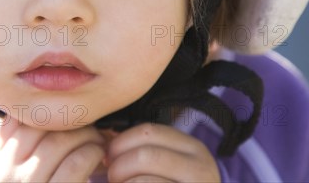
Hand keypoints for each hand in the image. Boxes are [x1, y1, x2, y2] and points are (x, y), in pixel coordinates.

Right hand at [0, 115, 105, 181]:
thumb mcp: (8, 178)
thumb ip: (13, 146)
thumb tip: (32, 111)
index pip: (19, 118)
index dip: (48, 110)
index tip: (68, 114)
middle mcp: (6, 174)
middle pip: (41, 125)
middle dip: (72, 120)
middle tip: (90, 125)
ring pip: (60, 140)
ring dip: (86, 135)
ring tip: (97, 141)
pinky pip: (74, 164)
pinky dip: (91, 153)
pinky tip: (98, 157)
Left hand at [105, 123, 219, 181]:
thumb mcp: (171, 165)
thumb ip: (147, 153)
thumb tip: (109, 148)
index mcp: (192, 148)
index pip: (148, 132)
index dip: (121, 142)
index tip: (109, 156)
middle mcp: (199, 167)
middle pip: (144, 155)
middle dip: (119, 166)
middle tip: (111, 177)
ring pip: (142, 181)